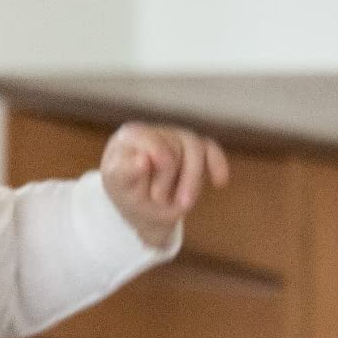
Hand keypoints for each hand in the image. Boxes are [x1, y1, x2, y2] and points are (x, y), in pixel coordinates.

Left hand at [100, 123, 227, 247]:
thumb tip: (142, 159)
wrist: (141, 205)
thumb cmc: (126, 190)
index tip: (156, 184)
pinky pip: (211, 151)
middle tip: (157, 200)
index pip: (150, 138)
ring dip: (193, 179)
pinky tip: (219, 182)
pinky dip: (217, 165)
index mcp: (132, 135)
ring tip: (184, 205)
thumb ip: (125, 172)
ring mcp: (179, 139)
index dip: (157, 157)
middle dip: (169, 177)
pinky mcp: (197, 151)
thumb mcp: (117, 186)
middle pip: (175, 145)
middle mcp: (158, 132)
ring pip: (197, 148)